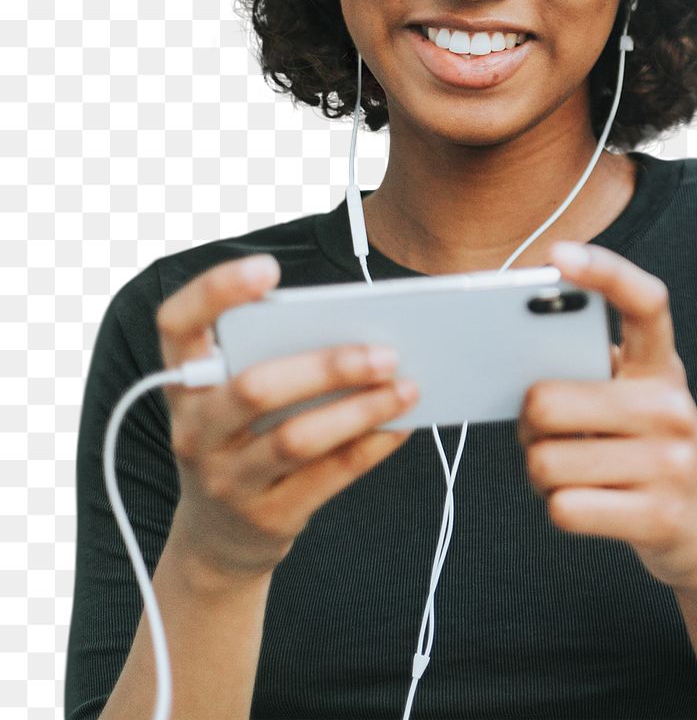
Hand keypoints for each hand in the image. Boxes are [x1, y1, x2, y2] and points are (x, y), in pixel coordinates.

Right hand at [156, 255, 418, 582]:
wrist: (217, 540)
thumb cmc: (242, 438)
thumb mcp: (231, 397)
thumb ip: (273, 357)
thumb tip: (361, 326)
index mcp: (184, 381)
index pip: (177, 324)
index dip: (214, 292)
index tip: (267, 268)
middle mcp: (194, 429)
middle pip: (255, 387)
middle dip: (328, 366)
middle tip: (386, 351)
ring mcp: (224, 478)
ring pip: (296, 438)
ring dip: (360, 409)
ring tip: (407, 386)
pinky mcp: (264, 518)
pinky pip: (325, 478)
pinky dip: (369, 447)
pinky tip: (400, 425)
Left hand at [517, 241, 696, 600]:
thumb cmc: (648, 452)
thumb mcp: (636, 402)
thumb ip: (592, 374)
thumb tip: (518, 358)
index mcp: (661, 367)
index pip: (644, 301)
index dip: (603, 271)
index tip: (558, 256)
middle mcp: (672, 406)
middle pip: (547, 401)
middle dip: (528, 422)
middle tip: (542, 431)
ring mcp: (670, 463)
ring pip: (545, 461)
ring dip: (540, 472)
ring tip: (568, 472)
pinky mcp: (658, 517)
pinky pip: (563, 507)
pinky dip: (557, 508)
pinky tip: (584, 503)